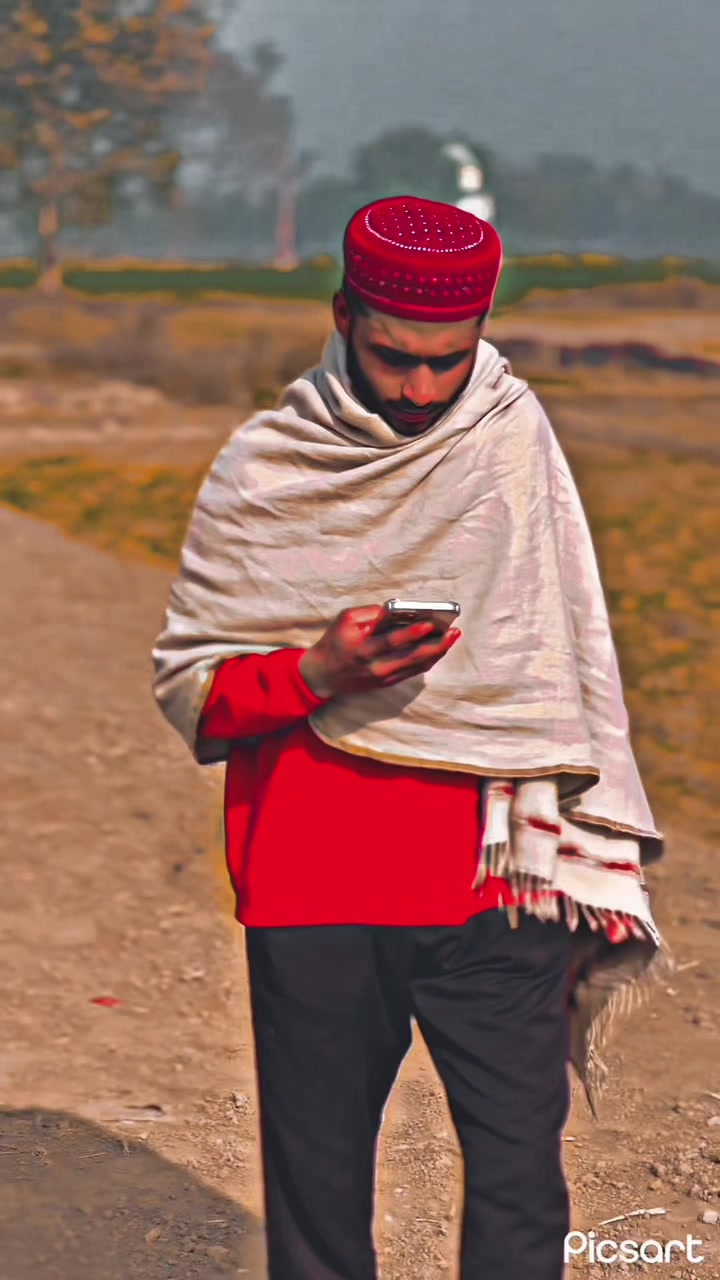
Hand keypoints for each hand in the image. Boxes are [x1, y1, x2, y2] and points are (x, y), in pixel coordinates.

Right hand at [298, 604, 461, 699]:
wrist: (323, 675)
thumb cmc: (335, 641)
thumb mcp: (346, 619)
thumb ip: (372, 613)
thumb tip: (399, 609)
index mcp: (364, 646)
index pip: (392, 640)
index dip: (412, 633)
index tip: (430, 623)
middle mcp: (376, 665)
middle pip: (411, 656)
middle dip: (435, 644)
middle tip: (453, 632)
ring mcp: (384, 676)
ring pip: (417, 665)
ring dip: (437, 652)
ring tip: (452, 637)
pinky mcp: (387, 683)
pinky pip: (413, 672)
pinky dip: (428, 660)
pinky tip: (439, 648)